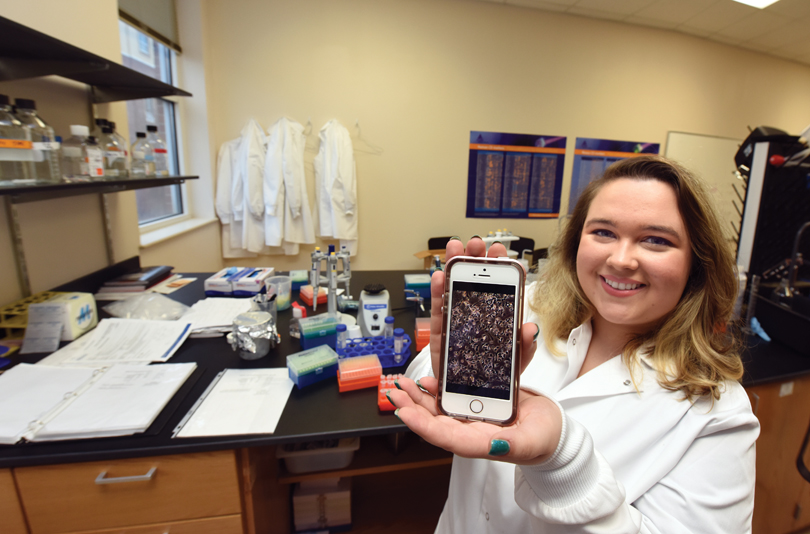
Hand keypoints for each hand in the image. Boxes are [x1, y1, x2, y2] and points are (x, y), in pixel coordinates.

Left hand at [389, 377, 561, 464]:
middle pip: (434, 420)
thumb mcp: (532, 441)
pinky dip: (439, 387)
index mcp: (479, 442)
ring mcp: (472, 415)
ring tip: (402, 384)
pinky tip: (428, 380)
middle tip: (395, 392)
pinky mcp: (477, 402)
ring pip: (439, 407)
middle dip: (412, 406)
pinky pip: (453, 395)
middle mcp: (470, 430)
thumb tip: (496, 445)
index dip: (421, 425)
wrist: (553, 428)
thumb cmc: (544, 439)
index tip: (403, 412)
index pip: (444, 436)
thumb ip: (513, 445)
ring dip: (419, 396)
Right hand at [429, 236, 536, 377]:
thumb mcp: (515, 363)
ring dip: (453, 268)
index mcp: (495, 320)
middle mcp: (474, 318)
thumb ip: (524, 347)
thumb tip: (531, 329)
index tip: (499, 250)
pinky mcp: (441, 336)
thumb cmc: (492, 377)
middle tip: (474, 243)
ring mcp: (456, 324)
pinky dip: (437, 293)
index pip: (498, 289)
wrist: (470, 398)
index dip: (498, 269)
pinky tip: (439, 276)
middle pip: (473, 284)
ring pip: (453, 291)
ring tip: (454, 249)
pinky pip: (438, 313)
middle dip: (473, 260)